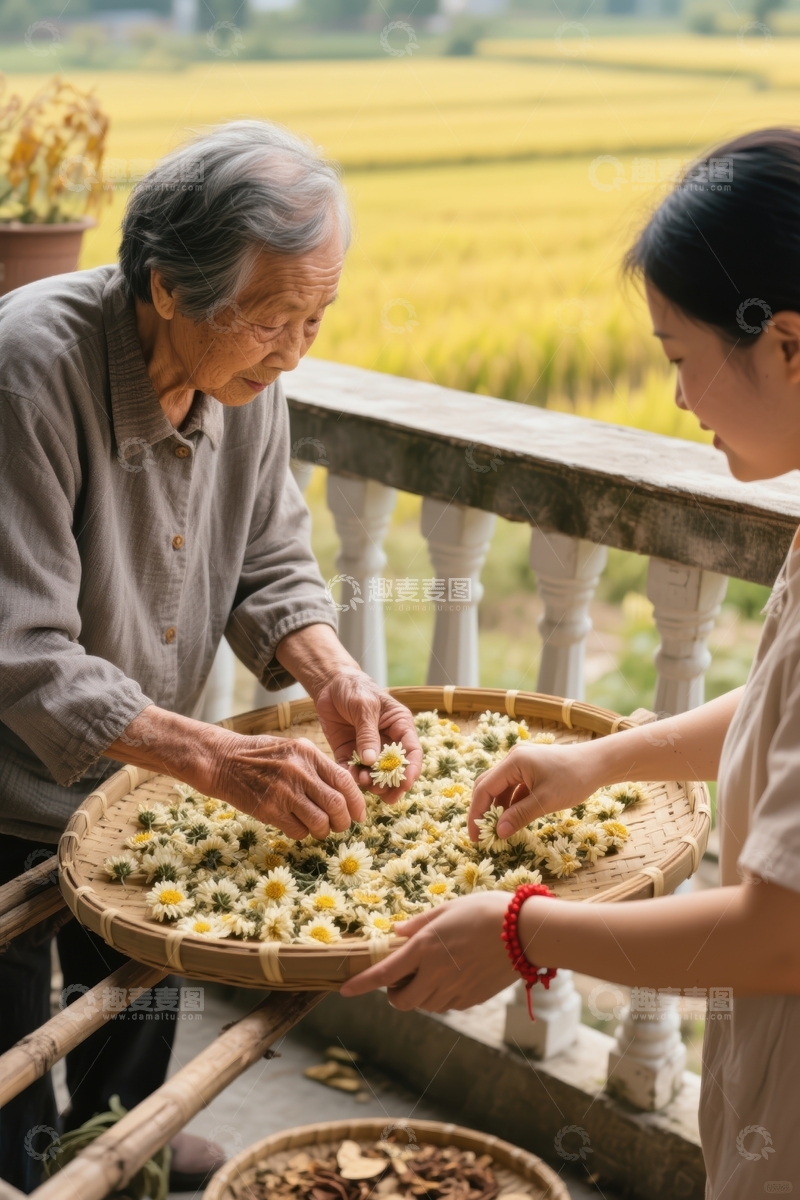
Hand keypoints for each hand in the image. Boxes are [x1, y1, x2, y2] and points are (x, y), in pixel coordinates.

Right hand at [208, 729, 366, 839]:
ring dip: (323, 830)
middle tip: (339, 825)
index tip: (359, 814)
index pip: (344, 780)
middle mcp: (299, 771)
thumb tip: (345, 791)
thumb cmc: (259, 756)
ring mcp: (284, 792)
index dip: (356, 802)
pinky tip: (295, 825)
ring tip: (318, 828)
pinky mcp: (270, 810)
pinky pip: (298, 830)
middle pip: (336, 804)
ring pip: (320, 822)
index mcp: (308, 753)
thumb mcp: (292, 750)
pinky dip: (302, 833)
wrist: (222, 761)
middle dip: (343, 821)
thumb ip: (316, 767)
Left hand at [315, 670, 421, 802]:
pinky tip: (347, 776)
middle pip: (394, 768)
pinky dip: (350, 776)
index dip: (411, 769)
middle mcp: (386, 741)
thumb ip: (368, 733)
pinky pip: (351, 770)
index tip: (405, 783)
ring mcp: (368, 749)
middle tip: (383, 794)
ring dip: (370, 782)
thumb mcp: (364, 706)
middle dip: (390, 783)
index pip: (412, 751)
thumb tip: (372, 761)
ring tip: (362, 781)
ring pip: (374, 773)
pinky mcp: (348, 753)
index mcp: (400, 726)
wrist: (330, 684)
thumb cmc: (355, 688)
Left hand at [340, 892, 517, 1011]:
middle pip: (401, 1002)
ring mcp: (454, 990)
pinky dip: (441, 997)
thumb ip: (419, 924)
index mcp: (425, 948)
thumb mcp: (448, 909)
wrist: (526, 932)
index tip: (344, 991)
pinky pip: (447, 1006)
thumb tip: (397, 934)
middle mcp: (436, 974)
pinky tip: (454, 976)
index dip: (360, 985)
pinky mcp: (471, 1000)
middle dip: (395, 995)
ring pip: (424, 1006)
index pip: (383, 974)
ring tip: (433, 971)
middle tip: (402, 978)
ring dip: (419, 995)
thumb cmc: (487, 911)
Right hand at [468, 742, 596, 840]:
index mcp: (513, 761)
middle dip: (482, 811)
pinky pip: (513, 788)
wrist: (598, 763)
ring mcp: (521, 763)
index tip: (475, 837)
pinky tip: (512, 820)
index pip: (484, 788)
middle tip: (481, 836)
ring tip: (497, 831)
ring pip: (500, 788)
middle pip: (487, 786)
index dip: (476, 813)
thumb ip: (519, 816)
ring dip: (497, 809)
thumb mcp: (545, 801)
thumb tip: (498, 833)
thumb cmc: (574, 779)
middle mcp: (513, 759)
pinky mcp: (530, 770)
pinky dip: (510, 804)